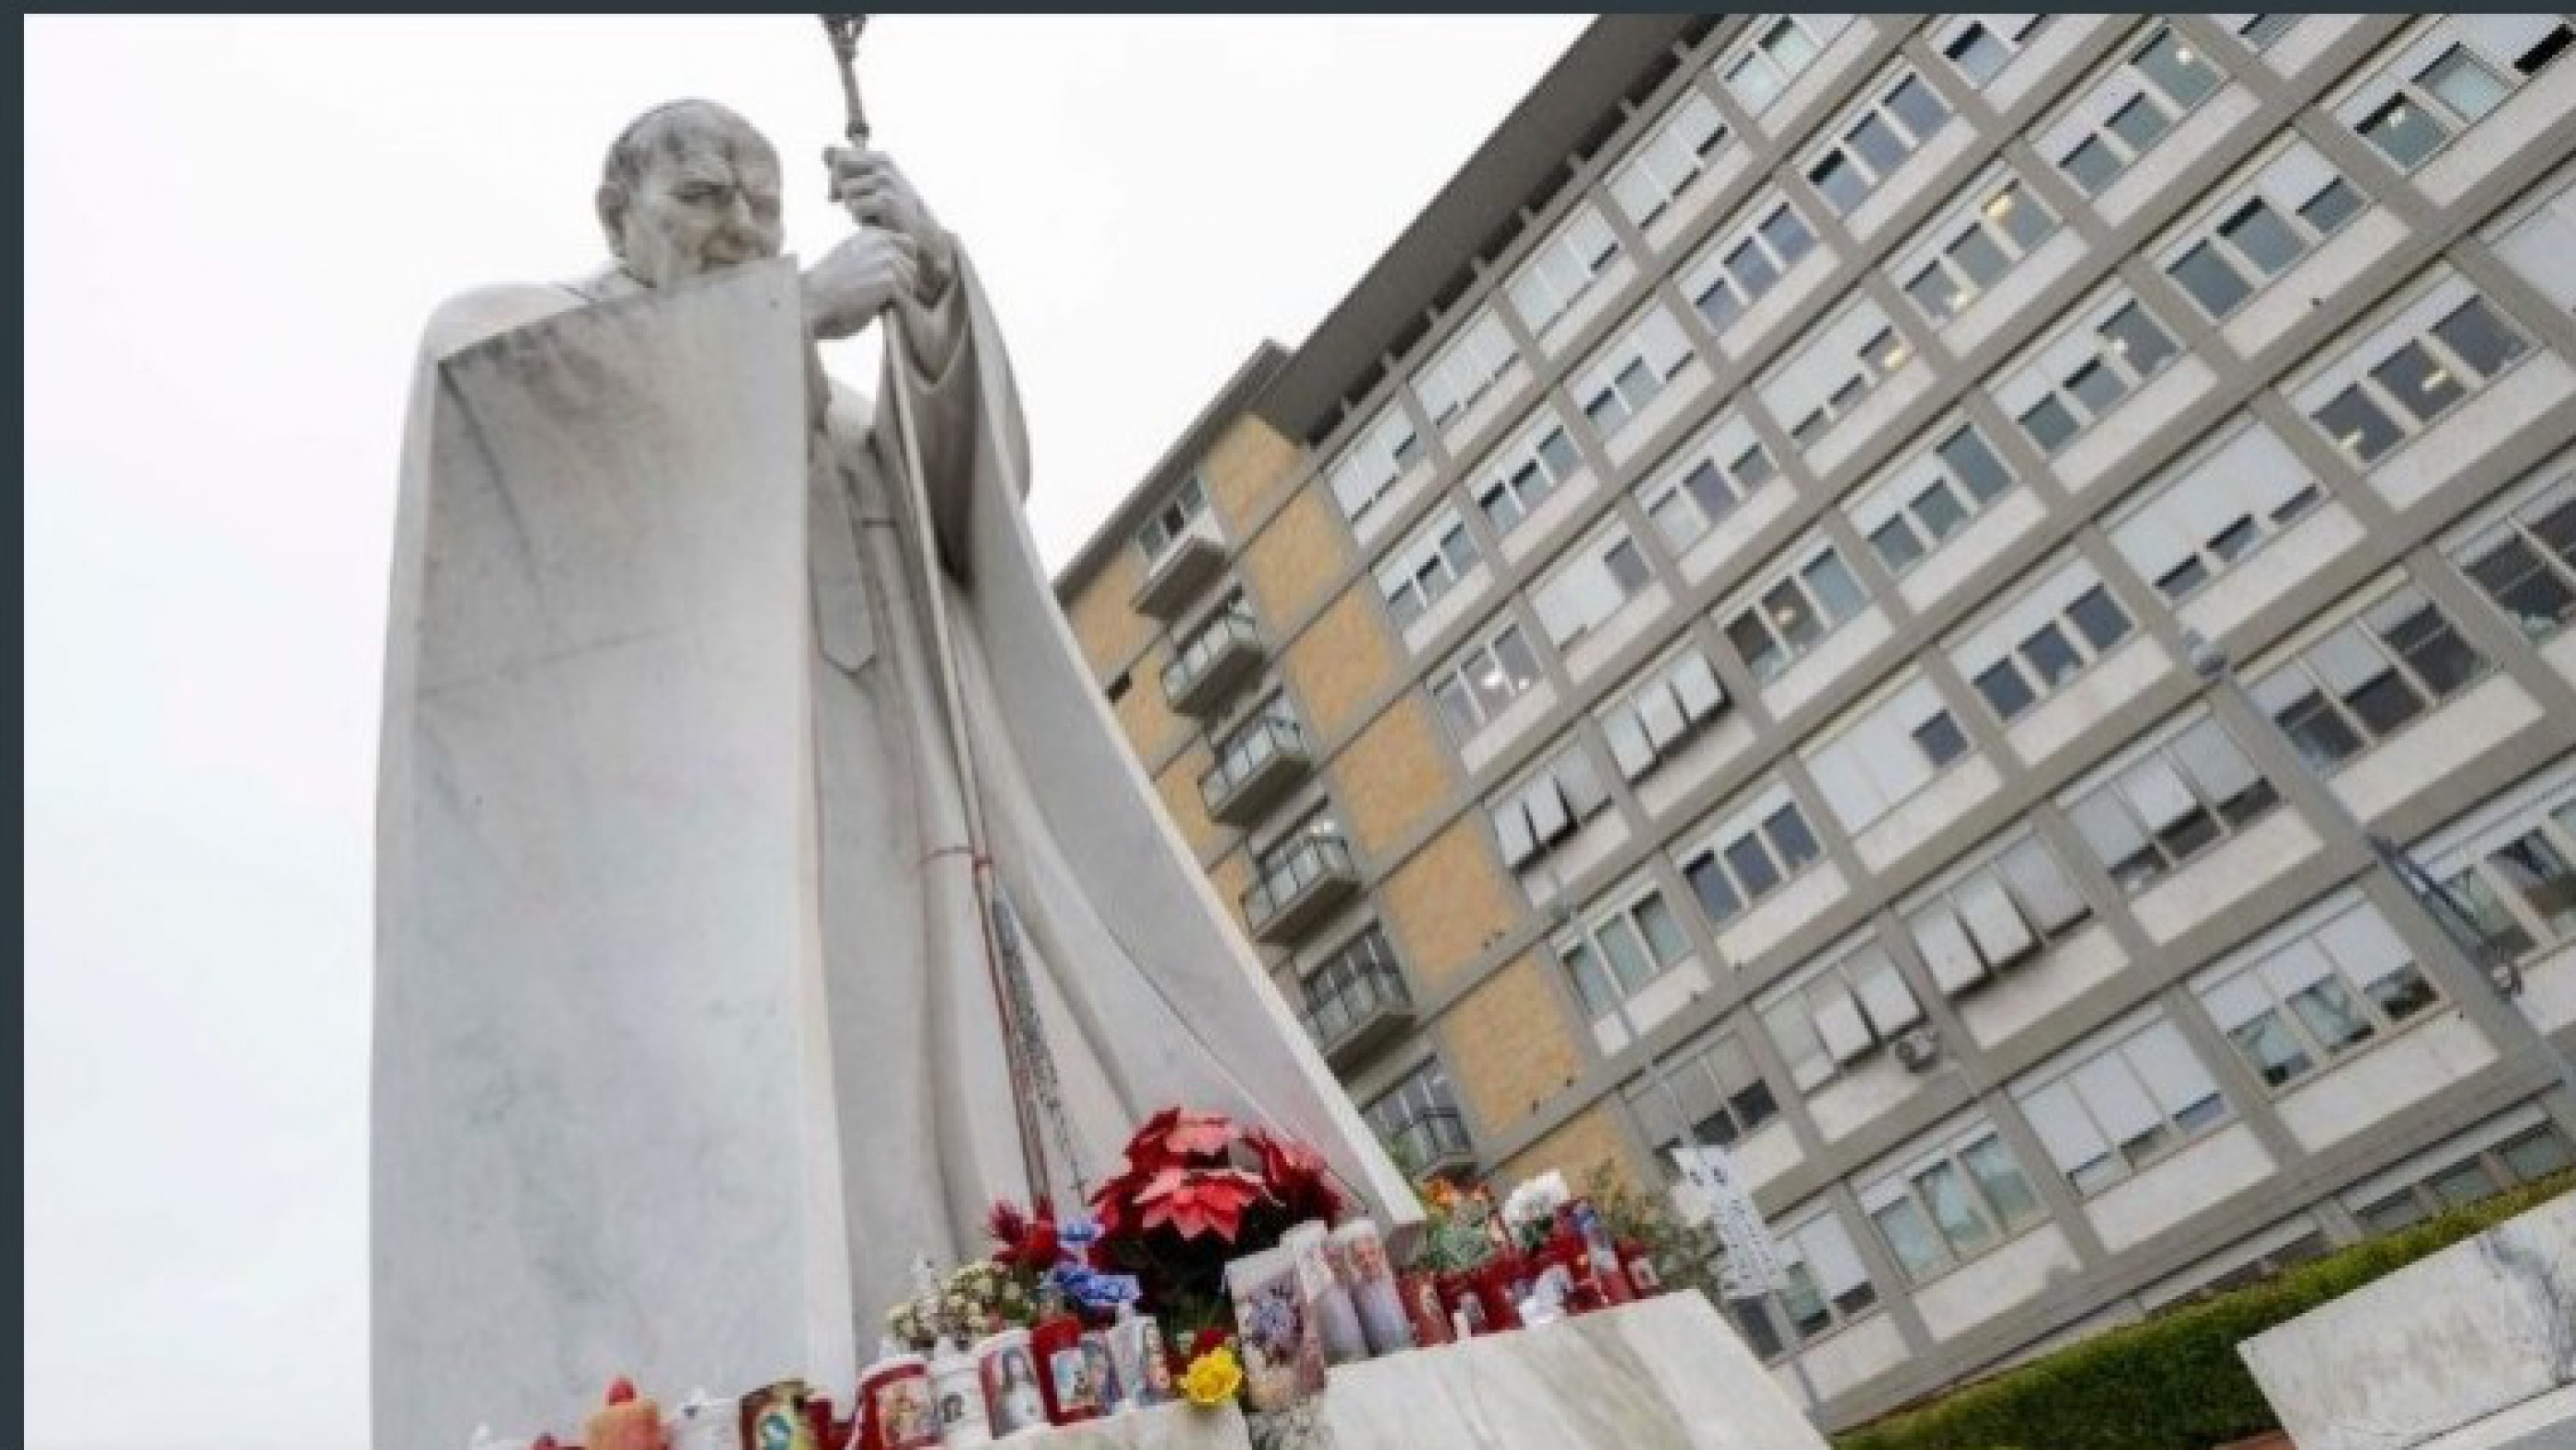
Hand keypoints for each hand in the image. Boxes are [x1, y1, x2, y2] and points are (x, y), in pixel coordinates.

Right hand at [801, 226, 920, 341]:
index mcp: (870, 234)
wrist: (809, 301)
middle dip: (901, 282)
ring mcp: (887, 257)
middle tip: (874, 294)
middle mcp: (880, 240)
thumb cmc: (826, 289)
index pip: (907, 245)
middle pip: (913, 265)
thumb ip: (875, 258)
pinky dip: (891, 304)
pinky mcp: (889, 278)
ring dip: (895, 295)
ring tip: (868, 299)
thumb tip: (903, 269)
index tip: (888, 281)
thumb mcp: (851, 260)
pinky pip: (905, 295)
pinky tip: (869, 304)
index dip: (902, 265)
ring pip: (910, 281)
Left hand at [824, 145, 954, 294]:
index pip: (839, 156)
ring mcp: (885, 181)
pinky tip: (875, 223)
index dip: (834, 176)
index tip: (840, 194)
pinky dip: (860, 219)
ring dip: (853, 208)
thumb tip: (824, 150)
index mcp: (880, 157)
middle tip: (855, 207)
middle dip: (839, 189)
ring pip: (846, 191)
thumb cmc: (891, 210)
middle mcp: (883, 164)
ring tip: (870, 215)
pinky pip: (855, 207)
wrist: (920, 232)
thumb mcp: (870, 184)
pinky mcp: (886, 200)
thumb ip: (849, 166)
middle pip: (839, 168)